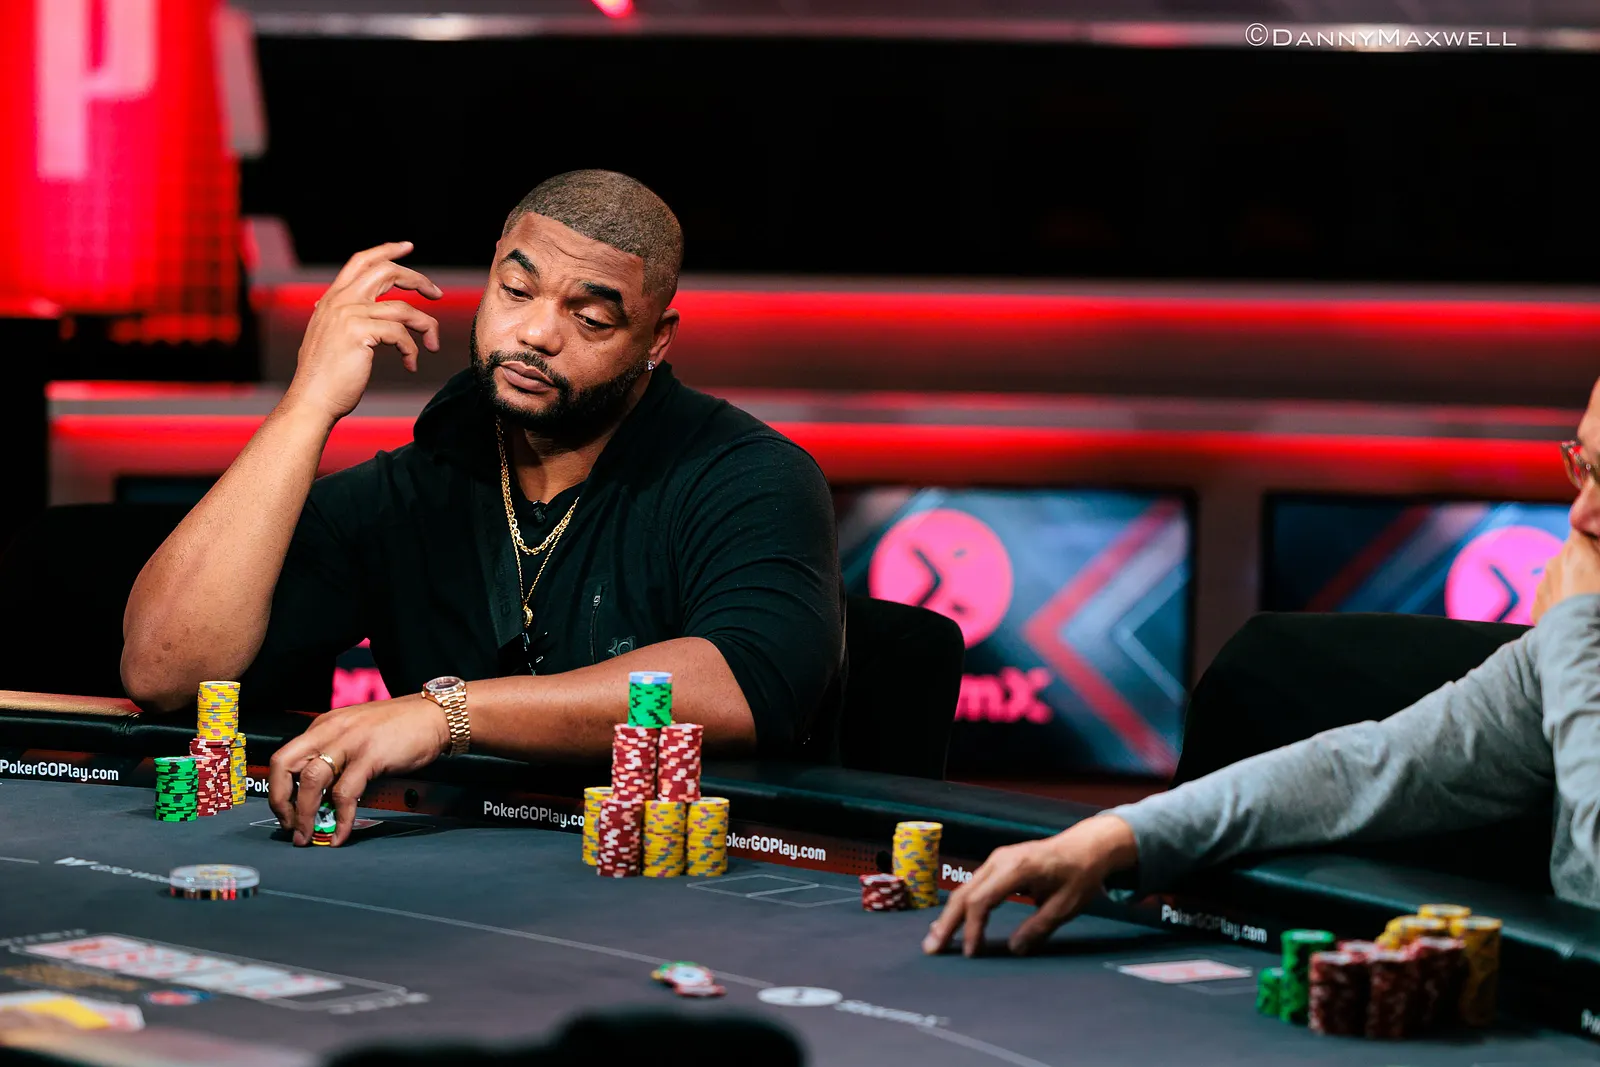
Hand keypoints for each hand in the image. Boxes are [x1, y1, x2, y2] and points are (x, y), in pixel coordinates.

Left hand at [267, 695, 450, 845]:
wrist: (437, 715)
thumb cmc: (403, 727)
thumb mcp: (359, 735)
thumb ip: (339, 757)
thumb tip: (322, 796)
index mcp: (325, 726)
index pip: (284, 757)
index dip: (278, 789)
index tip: (286, 813)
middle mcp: (330, 730)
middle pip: (283, 764)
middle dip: (279, 801)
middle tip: (289, 827)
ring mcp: (349, 742)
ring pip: (309, 781)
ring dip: (304, 814)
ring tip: (308, 836)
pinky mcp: (370, 756)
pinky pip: (345, 794)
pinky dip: (341, 819)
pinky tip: (341, 833)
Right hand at [284, 241, 442, 422]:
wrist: (312, 400)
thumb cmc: (325, 378)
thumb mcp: (331, 339)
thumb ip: (346, 320)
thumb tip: (370, 316)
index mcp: (332, 299)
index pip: (361, 261)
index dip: (386, 250)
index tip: (407, 246)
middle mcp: (339, 301)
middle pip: (386, 272)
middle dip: (417, 279)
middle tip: (437, 293)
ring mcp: (348, 315)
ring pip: (404, 309)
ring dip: (426, 326)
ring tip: (433, 344)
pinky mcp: (359, 332)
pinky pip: (401, 334)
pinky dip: (412, 349)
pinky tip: (411, 364)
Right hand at [921, 815, 1137, 957]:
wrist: (1085, 846)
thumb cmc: (1079, 875)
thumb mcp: (1065, 906)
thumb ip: (1038, 928)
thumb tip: (1013, 950)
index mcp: (1017, 868)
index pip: (983, 901)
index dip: (973, 929)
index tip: (972, 953)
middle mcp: (1000, 860)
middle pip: (965, 894)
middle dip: (947, 923)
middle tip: (931, 950)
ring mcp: (996, 859)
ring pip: (965, 889)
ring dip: (949, 916)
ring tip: (934, 941)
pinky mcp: (997, 863)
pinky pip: (973, 885)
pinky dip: (961, 906)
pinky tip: (950, 922)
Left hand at [1532, 531, 1599, 624]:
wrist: (1581, 638)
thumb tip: (1596, 543)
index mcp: (1575, 550)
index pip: (1581, 531)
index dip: (1593, 541)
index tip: (1599, 553)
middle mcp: (1553, 564)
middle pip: (1569, 556)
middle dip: (1582, 564)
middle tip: (1598, 583)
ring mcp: (1542, 586)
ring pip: (1558, 579)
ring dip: (1571, 585)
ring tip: (1588, 603)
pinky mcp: (1536, 608)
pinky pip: (1550, 600)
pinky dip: (1561, 604)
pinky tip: (1575, 616)